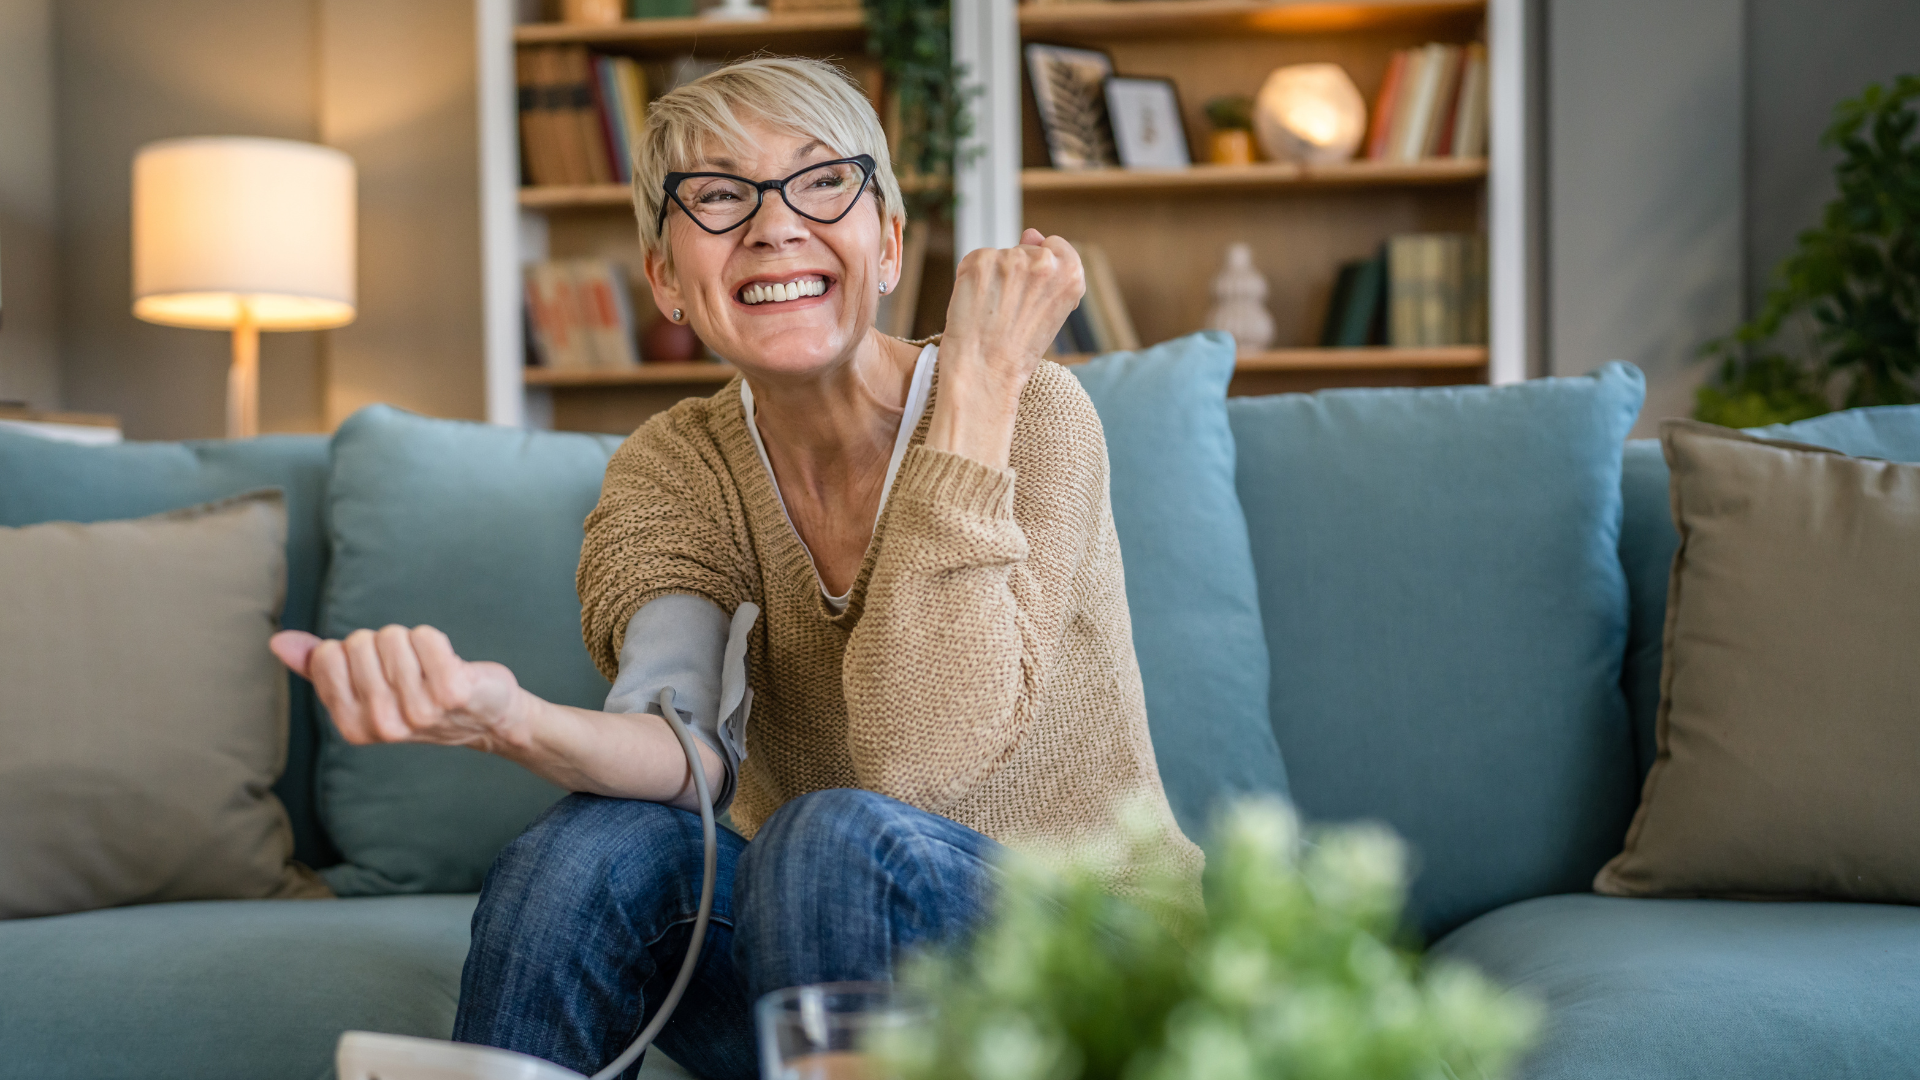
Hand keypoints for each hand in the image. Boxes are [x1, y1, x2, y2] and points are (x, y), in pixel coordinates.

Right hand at [269, 626, 526, 751]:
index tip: (378, 672)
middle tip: (409, 672)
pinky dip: (436, 640)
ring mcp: (418, 711)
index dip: (354, 651)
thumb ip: (318, 666)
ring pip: (393, 636)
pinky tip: (449, 666)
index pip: (328, 655)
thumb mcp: (366, 689)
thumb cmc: (420, 696)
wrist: (486, 717)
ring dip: (411, 643)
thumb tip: (278, 642)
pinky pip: (425, 636)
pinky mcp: (452, 692)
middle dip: (383, 645)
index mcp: (352, 727)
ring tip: (428, 670)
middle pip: (359, 642)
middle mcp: (382, 725)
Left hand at [941, 229, 1084, 395]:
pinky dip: (971, 280)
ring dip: (992, 278)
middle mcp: (1044, 262)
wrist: (984, 375)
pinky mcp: (980, 261)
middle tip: (1009, 313)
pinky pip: (975, 261)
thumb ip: (1048, 270)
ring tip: (992, 314)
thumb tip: (1030, 232)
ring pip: (999, 257)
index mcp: (1072, 274)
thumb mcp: (1049, 311)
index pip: (1056, 246)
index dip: (1040, 271)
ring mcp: (1011, 259)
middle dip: (1014, 275)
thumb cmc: (1017, 352)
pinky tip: (974, 306)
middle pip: (1025, 251)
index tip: (1032, 296)